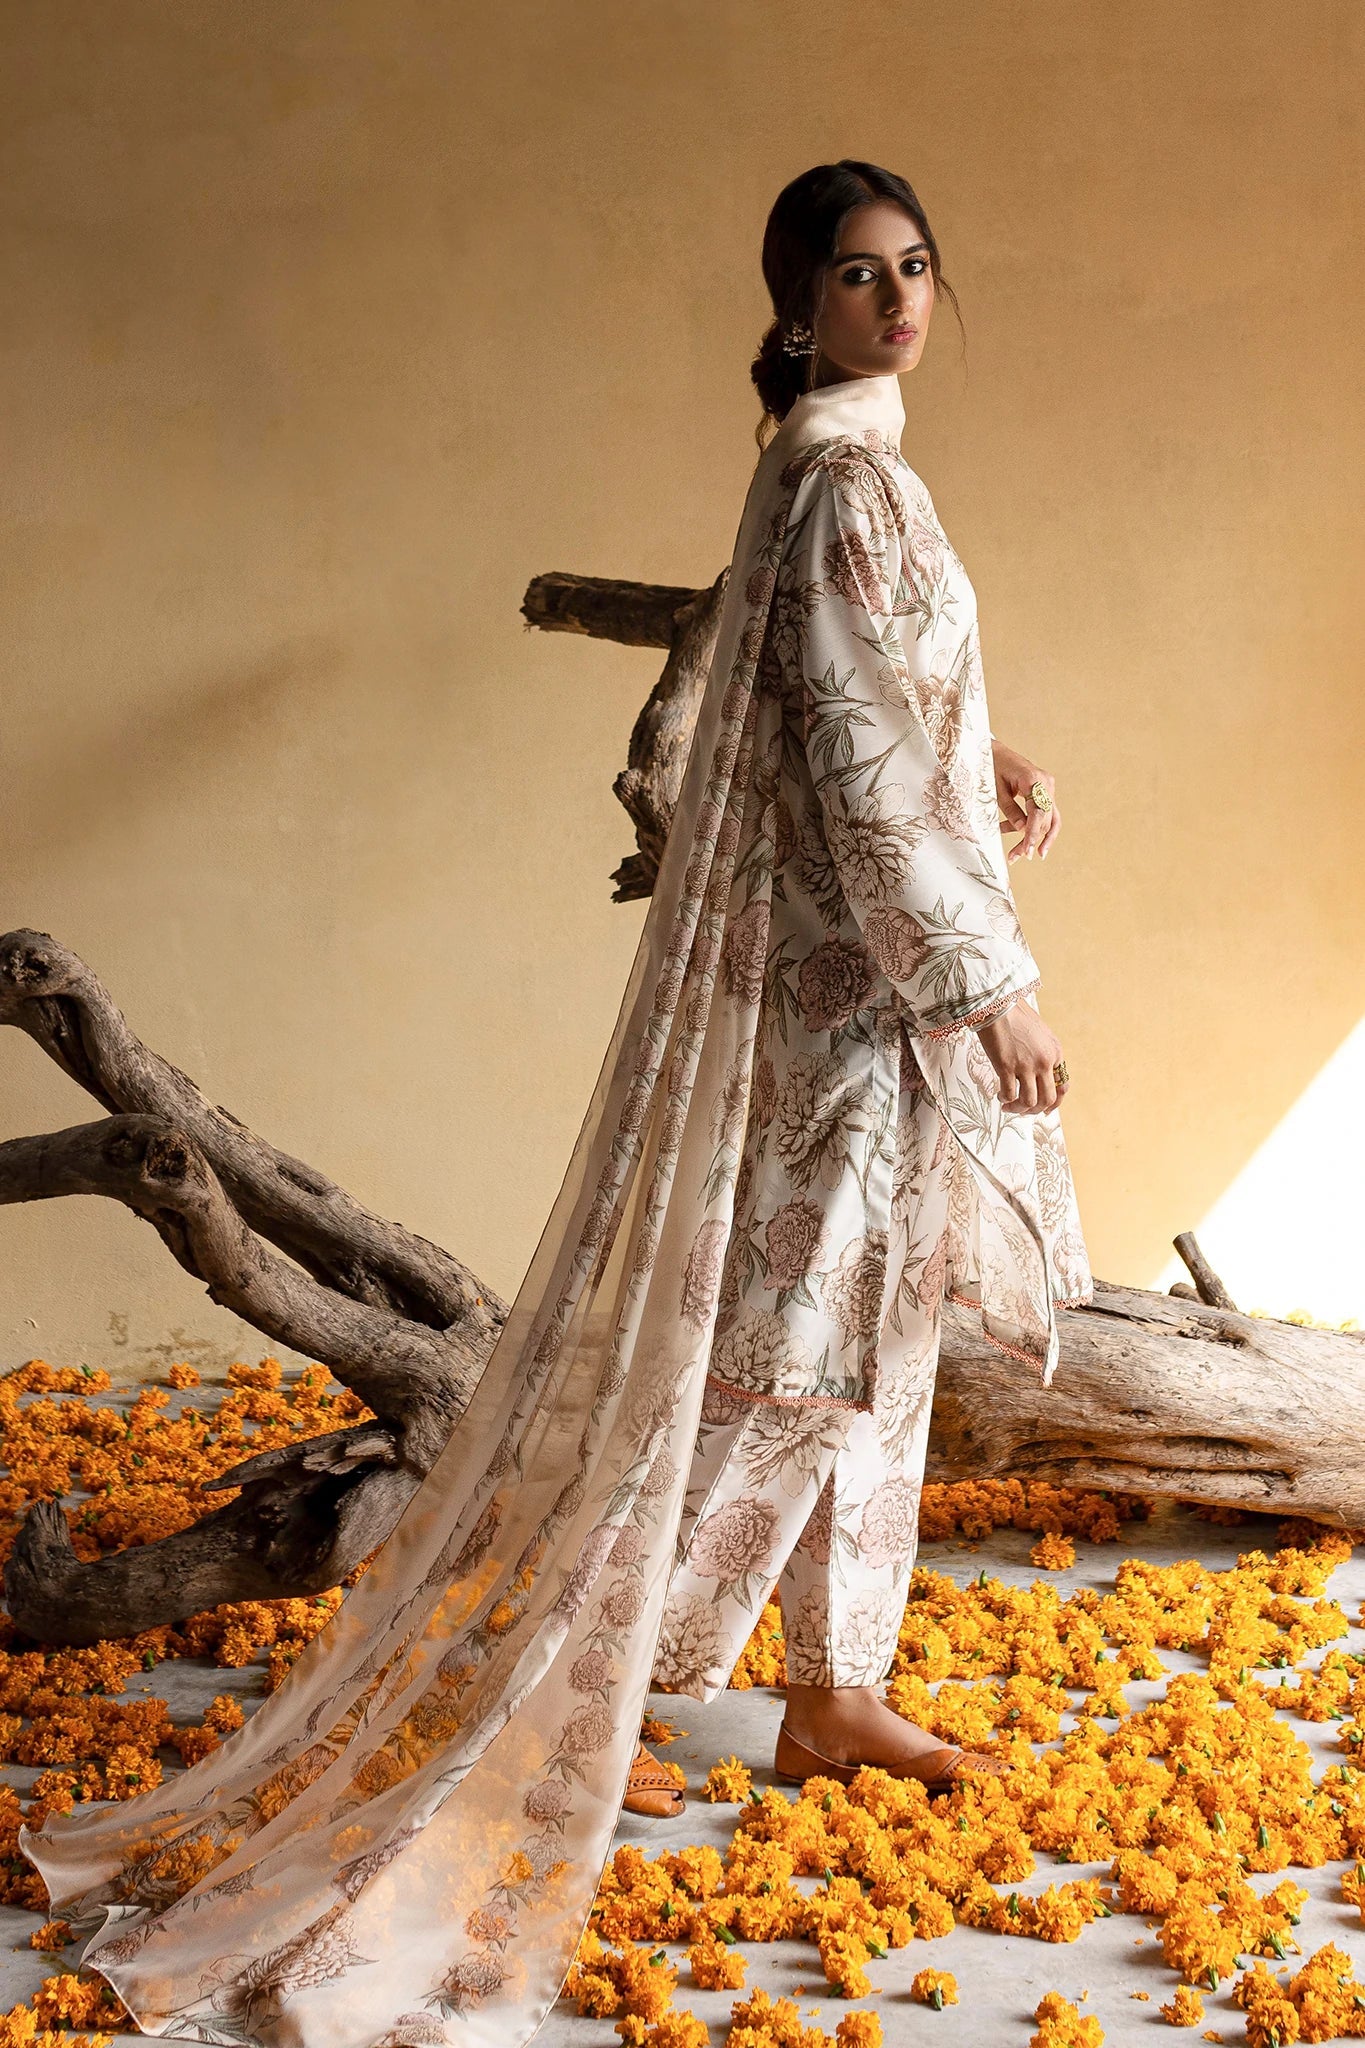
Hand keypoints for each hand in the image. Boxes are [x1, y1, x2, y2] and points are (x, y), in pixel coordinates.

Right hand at [976, 1002, 1067, 1113]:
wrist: (998, 1006)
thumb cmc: (1016, 1016)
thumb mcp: (1040, 1035)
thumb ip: (1044, 1054)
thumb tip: (1037, 1074)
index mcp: (1055, 1053)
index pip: (1062, 1086)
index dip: (1054, 1103)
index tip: (1044, 1109)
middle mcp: (1044, 1062)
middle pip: (1047, 1099)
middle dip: (1035, 1110)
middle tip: (1024, 1110)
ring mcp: (1026, 1066)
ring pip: (1030, 1101)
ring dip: (1019, 1108)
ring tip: (1009, 1106)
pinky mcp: (1007, 1067)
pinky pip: (1010, 1094)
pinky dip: (1005, 1100)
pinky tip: (1000, 1096)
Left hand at [992, 739, 1059, 863]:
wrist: (993, 750)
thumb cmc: (991, 766)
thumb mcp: (996, 790)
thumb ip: (1010, 810)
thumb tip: (1021, 830)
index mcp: (1034, 780)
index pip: (1038, 813)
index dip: (1033, 834)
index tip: (1027, 852)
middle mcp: (1045, 783)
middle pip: (1046, 818)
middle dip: (1031, 840)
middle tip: (1017, 858)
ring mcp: (1047, 786)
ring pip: (1049, 818)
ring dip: (1035, 837)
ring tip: (1020, 854)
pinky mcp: (1044, 790)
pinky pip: (1043, 812)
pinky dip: (1032, 825)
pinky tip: (1018, 836)